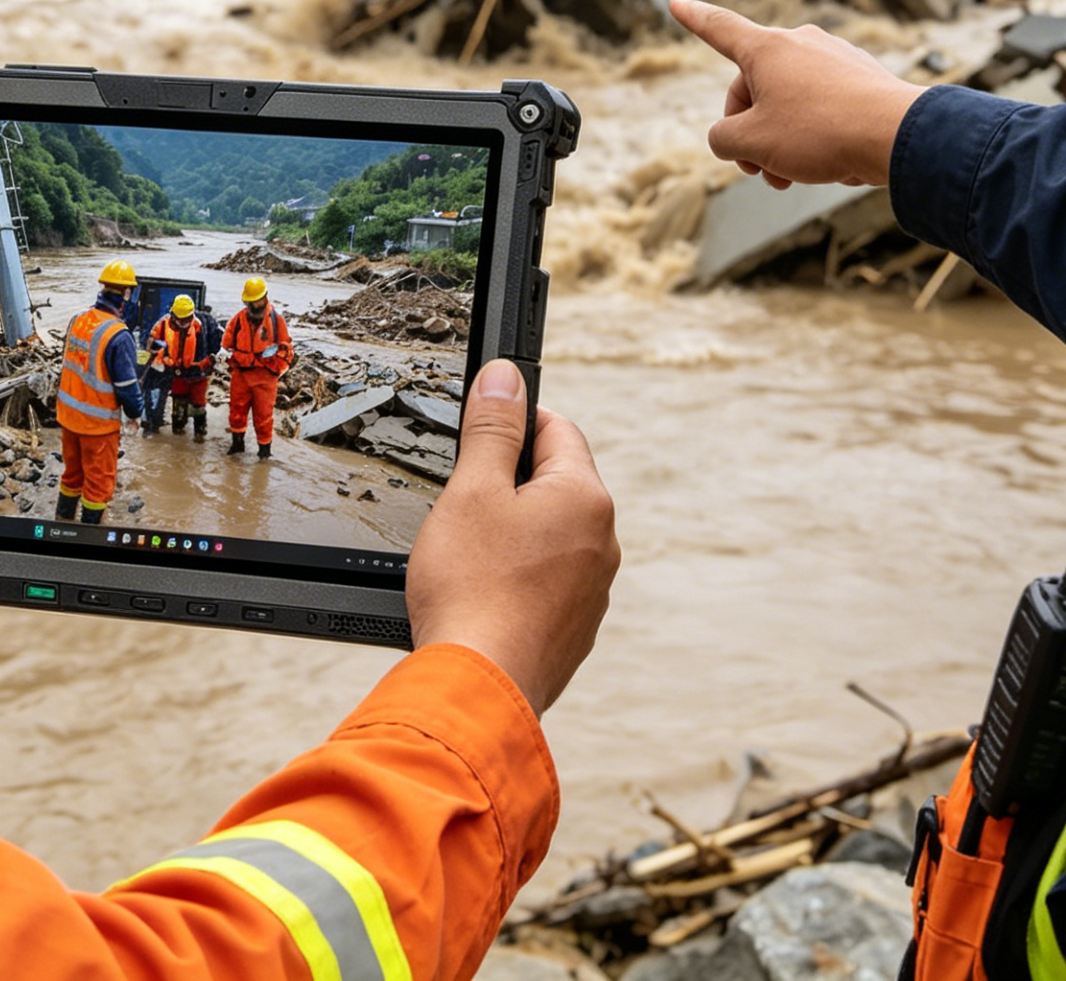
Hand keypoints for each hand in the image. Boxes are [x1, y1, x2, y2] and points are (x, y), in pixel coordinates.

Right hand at [407, 360, 616, 715]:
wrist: (478, 686)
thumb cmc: (472, 590)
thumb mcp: (471, 490)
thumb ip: (492, 429)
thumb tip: (506, 378)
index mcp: (585, 499)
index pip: (557, 430)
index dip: (514, 422)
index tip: (481, 429)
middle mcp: (603, 543)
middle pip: (556, 485)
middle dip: (510, 484)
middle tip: (462, 501)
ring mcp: (593, 592)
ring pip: (552, 538)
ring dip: (514, 535)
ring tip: (467, 555)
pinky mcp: (574, 631)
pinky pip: (548, 586)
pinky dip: (518, 581)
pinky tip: (482, 595)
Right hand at [672, 0, 922, 187]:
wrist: (898, 136)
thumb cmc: (821, 133)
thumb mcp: (752, 143)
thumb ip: (724, 138)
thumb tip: (731, 137)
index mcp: (767, 50)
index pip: (719, 28)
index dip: (693, 17)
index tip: (676, 0)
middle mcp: (801, 44)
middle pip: (754, 89)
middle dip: (749, 132)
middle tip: (758, 170)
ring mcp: (835, 58)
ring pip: (789, 102)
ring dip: (780, 141)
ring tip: (790, 178)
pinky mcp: (861, 78)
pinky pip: (822, 106)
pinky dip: (814, 134)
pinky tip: (829, 163)